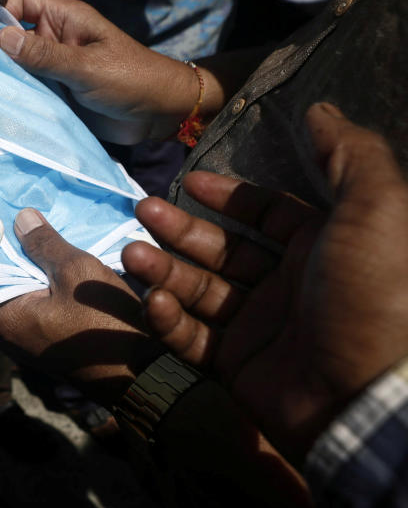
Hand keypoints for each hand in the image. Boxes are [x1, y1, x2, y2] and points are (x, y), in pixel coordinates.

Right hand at [0, 0, 203, 143]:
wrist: (160, 113)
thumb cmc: (131, 80)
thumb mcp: (86, 67)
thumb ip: (44, 55)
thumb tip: (0, 38)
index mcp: (65, 18)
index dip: (2, 14)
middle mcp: (55, 37)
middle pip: (13, 31)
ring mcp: (54, 65)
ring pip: (17, 61)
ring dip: (3, 74)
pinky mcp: (56, 90)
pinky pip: (28, 86)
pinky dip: (15, 93)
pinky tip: (0, 105)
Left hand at [0, 208, 162, 405]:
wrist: (142, 376)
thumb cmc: (105, 324)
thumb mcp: (78, 272)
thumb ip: (45, 244)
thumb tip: (21, 218)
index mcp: (3, 319)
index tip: (7, 216)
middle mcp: (6, 336)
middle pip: (7, 283)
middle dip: (20, 254)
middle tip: (30, 220)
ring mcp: (28, 346)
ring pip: (27, 296)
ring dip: (38, 272)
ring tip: (48, 237)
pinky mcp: (49, 349)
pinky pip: (41, 310)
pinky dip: (50, 290)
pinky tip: (64, 269)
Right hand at [121, 103, 407, 462]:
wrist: (369, 398)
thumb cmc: (374, 294)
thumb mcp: (377, 209)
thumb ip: (348, 155)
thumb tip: (319, 109)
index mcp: (321, 247)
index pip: (266, 213)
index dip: (229, 195)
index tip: (190, 182)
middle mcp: (288, 284)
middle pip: (222, 248)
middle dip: (180, 228)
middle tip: (142, 211)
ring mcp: (259, 326)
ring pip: (199, 289)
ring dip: (163, 270)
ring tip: (131, 255)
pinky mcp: (236, 366)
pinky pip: (192, 338)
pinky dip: (168, 319)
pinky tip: (154, 301)